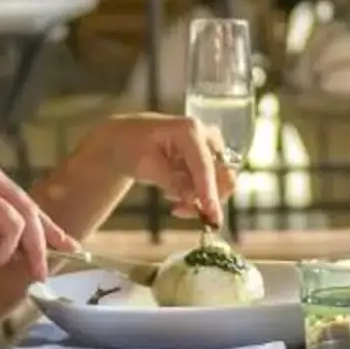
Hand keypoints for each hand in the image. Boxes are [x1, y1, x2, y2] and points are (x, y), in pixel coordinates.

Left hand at [93, 114, 235, 229]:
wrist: (126, 138)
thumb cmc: (132, 147)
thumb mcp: (145, 165)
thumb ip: (172, 182)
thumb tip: (194, 198)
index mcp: (189, 130)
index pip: (204, 165)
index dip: (209, 192)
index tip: (213, 217)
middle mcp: (206, 136)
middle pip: (223, 173)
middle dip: (207, 197)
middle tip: (179, 209)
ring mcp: (209, 147)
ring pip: (221, 182)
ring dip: (200, 199)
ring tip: (174, 204)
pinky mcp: (209, 159)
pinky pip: (213, 185)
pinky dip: (197, 196)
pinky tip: (175, 196)